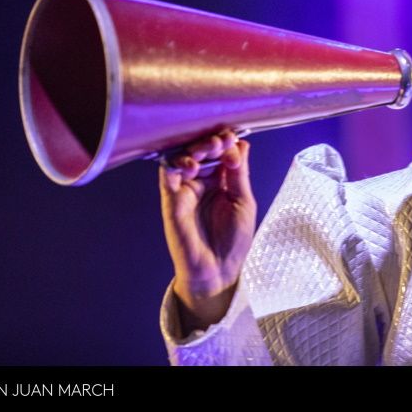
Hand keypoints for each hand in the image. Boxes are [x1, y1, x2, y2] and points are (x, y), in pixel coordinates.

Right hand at [159, 129, 255, 331]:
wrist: (218, 271)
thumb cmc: (233, 240)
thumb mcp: (244, 202)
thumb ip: (239, 174)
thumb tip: (242, 143)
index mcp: (222, 180)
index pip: (221, 151)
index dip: (226, 142)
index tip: (233, 141)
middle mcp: (202, 180)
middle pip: (201, 149)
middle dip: (211, 141)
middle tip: (221, 142)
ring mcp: (185, 188)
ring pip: (183, 157)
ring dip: (195, 148)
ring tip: (209, 149)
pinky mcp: (171, 199)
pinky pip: (167, 175)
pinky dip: (177, 164)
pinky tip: (191, 166)